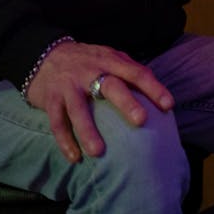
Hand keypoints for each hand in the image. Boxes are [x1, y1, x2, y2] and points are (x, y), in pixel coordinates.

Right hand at [23, 40, 173, 162]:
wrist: (44, 56)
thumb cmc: (87, 62)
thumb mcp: (108, 58)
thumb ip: (128, 72)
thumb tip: (157, 95)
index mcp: (110, 60)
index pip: (136, 72)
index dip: (153, 88)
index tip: (168, 105)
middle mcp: (90, 71)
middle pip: (110, 86)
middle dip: (126, 103)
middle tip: (141, 120)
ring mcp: (69, 86)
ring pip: (78, 109)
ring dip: (88, 131)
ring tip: (99, 152)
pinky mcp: (51, 100)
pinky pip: (57, 122)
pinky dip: (65, 141)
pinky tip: (75, 158)